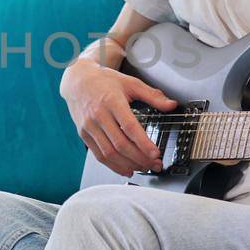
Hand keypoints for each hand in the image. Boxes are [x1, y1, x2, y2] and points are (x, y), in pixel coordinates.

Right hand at [61, 57, 176, 177]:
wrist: (78, 81)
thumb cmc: (104, 81)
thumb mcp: (130, 83)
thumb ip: (152, 95)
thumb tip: (171, 105)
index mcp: (112, 101)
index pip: (129, 127)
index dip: (143, 143)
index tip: (155, 153)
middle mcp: (99, 115)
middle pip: (120, 144)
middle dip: (139, 158)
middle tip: (154, 164)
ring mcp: (89, 126)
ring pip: (109, 153)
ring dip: (128, 164)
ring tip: (143, 167)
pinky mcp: (84, 135)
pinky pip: (98, 155)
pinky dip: (113, 165)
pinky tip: (125, 169)